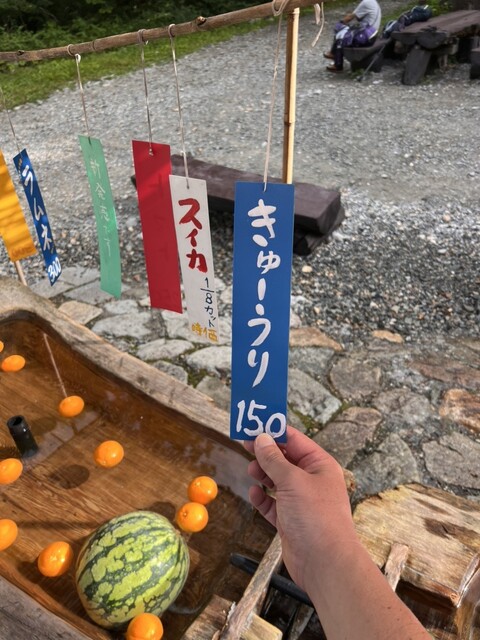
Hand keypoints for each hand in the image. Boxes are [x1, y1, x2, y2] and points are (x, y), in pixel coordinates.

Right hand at [244, 426, 357, 591]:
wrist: (325, 564)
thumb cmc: (316, 517)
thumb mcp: (292, 481)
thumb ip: (274, 459)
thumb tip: (261, 439)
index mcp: (319, 465)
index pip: (295, 440)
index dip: (274, 431)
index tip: (254, 425)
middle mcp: (311, 481)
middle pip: (284, 459)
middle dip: (266, 453)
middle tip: (245, 444)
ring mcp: (301, 501)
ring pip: (277, 481)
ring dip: (263, 474)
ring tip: (252, 471)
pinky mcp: (290, 520)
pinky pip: (273, 504)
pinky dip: (263, 498)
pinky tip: (255, 494)